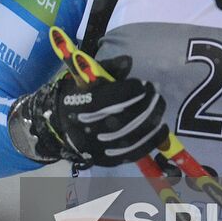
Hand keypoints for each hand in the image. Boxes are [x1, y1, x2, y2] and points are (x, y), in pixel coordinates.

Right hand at [8, 55, 168, 167]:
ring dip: (152, 120)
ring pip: (132, 136)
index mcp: (81, 105)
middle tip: (156, 93)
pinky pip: (133, 153)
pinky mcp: (107, 160)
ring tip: (159, 106)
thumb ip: (109, 68)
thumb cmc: (79, 95)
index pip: (113, 98)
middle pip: (125, 117)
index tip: (143, 83)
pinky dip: (150, 140)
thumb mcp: (88, 76)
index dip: (133, 90)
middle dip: (146, 103)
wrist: (61, 124)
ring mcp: (98, 147)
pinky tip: (160, 128)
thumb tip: (128, 60)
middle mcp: (89, 129)